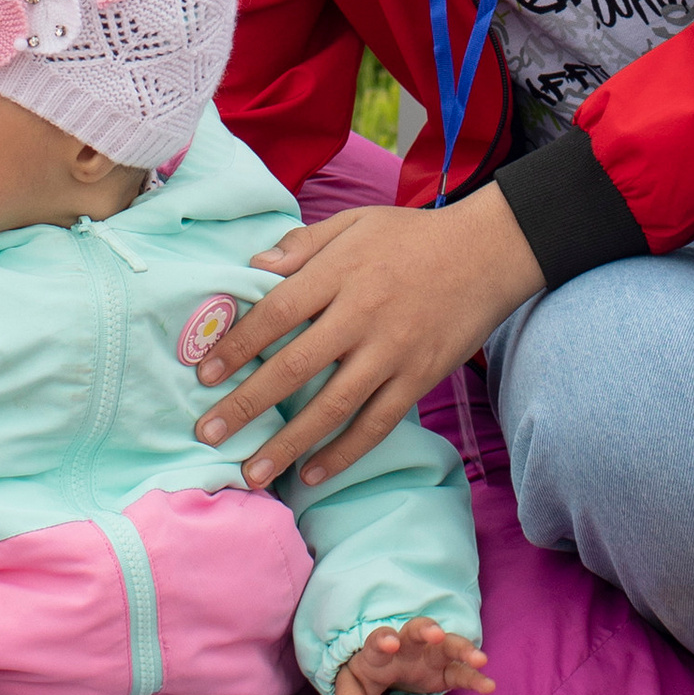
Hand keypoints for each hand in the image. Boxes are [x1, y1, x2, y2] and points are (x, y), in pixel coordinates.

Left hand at [195, 188, 544, 489]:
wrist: (489, 252)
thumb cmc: (415, 236)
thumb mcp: (356, 222)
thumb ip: (303, 244)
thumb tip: (253, 266)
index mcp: (340, 273)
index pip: (276, 313)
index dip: (237, 345)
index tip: (204, 374)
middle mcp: (363, 314)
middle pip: (294, 367)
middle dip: (246, 404)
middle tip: (208, 433)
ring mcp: (393, 350)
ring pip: (332, 406)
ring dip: (289, 443)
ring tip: (253, 472)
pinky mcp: (420, 377)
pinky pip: (377, 423)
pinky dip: (344, 451)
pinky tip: (312, 472)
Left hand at [331, 615, 494, 694]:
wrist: (381, 668)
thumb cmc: (365, 676)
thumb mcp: (350, 689)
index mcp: (378, 650)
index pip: (378, 640)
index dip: (384, 639)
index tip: (391, 643)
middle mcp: (406, 646)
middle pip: (417, 630)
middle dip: (427, 629)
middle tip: (436, 633)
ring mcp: (428, 655)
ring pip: (447, 644)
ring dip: (462, 649)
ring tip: (480, 659)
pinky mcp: (444, 670)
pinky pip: (461, 672)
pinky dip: (475, 677)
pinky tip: (488, 686)